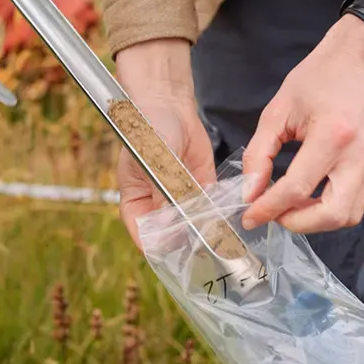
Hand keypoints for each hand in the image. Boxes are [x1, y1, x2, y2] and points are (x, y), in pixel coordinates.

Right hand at [114, 40, 216, 248]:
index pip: (144, 234)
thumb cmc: (149, 129)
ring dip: (205, 231)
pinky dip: (217, 215)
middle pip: (170, 235)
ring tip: (221, 242)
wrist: (169, 106)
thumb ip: (164, 190)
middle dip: (186, 243)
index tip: (176, 257)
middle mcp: (157, 205)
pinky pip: (208, 207)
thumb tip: (171, 221)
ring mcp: (179, 198)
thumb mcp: (155, 161)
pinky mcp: (200, 187)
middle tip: (205, 250)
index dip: (158, 248)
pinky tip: (227, 221)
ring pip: (192, 224)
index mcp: (136, 202)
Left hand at [240, 15, 363, 232]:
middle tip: (274, 215)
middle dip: (297, 223)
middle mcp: (361, 153)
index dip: (269, 208)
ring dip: (317, 219)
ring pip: (349, 214)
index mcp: (333, 135)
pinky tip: (313, 190)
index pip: (298, 189)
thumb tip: (250, 192)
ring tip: (291, 206)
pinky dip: (333, 203)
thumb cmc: (320, 77)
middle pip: (332, 215)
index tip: (250, 216)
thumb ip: (260, 153)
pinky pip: (359, 197)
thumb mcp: (279, 109)